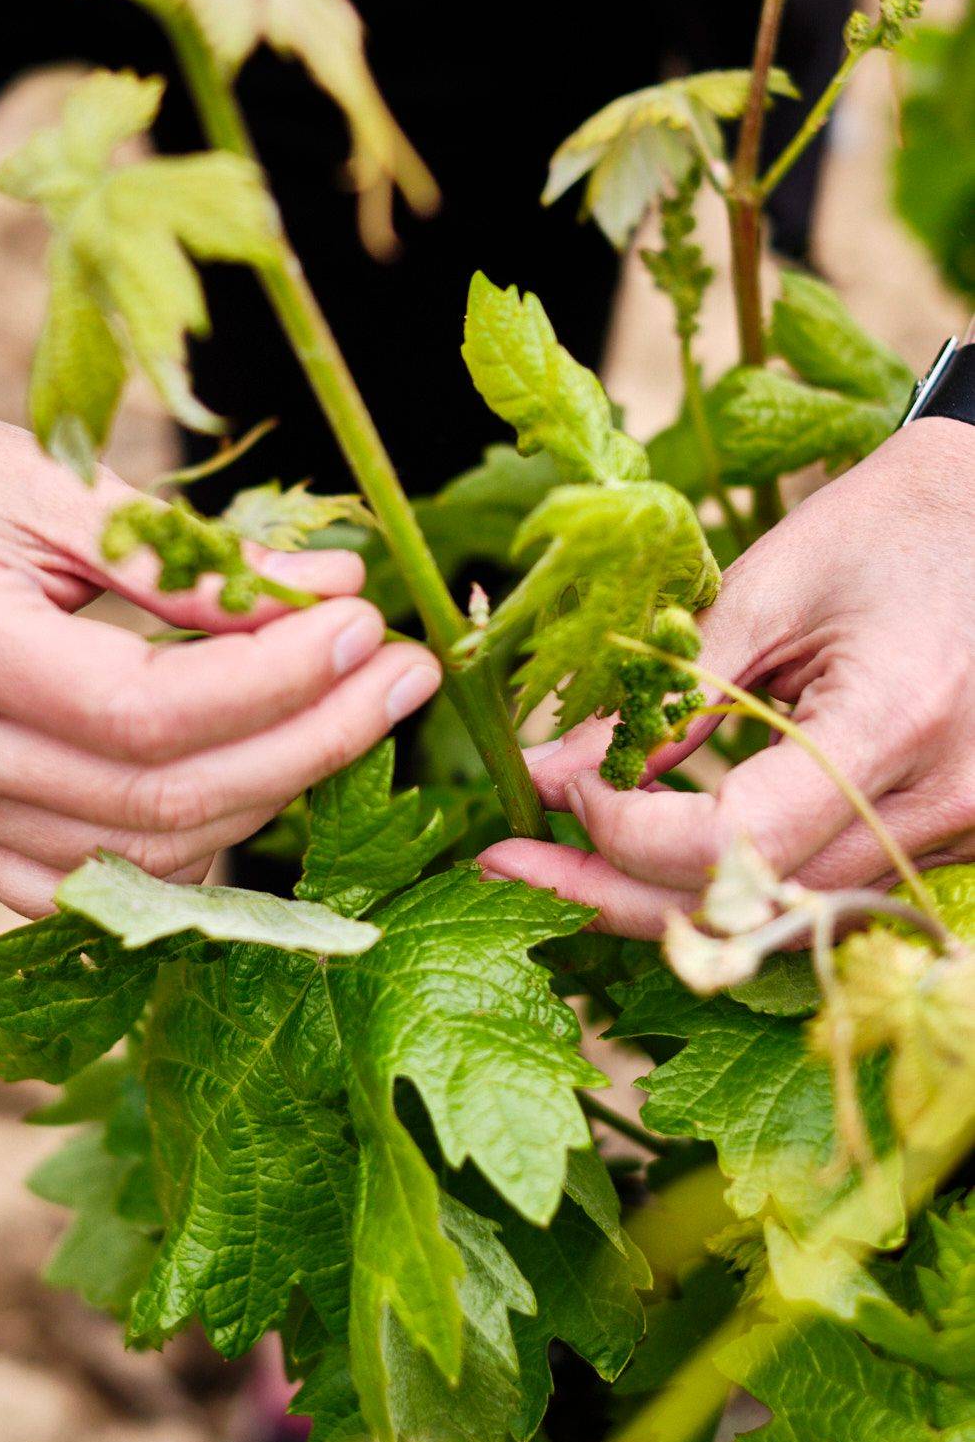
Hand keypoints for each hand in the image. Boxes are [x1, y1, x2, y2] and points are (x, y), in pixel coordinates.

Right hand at [0, 381, 440, 914]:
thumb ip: (191, 554)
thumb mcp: (56, 482)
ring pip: (144, 857)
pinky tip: (262, 772)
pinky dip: (192, 843)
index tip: (367, 628)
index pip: (143, 709)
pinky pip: (96, 884)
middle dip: (308, 743)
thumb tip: (334, 591)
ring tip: (349, 710)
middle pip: (159, 798)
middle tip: (399, 675)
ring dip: (269, 792)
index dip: (277, 684)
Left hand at [481, 420, 974, 932]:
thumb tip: (553, 771)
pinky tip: (660, 857)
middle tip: (511, 866)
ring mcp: (963, 833)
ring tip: (568, 865)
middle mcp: (944, 802)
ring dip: (668, 900)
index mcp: (894, 719)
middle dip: (617, 894)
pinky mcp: (958, 840)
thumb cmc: (892, 527)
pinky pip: (827, 891)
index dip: (630, 831)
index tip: (565, 786)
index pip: (737, 838)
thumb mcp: (768, 590)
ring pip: (786, 915)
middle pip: (753, 903)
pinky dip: (735, 883)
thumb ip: (665, 693)